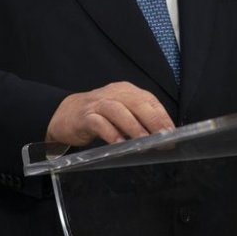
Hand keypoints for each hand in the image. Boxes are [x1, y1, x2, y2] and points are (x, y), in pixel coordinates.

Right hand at [46, 81, 174, 146]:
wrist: (64, 113)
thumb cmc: (99, 115)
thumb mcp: (121, 113)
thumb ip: (139, 120)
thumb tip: (162, 136)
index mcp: (127, 91)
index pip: (149, 100)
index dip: (162, 116)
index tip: (171, 132)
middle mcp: (114, 93)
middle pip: (136, 102)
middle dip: (152, 120)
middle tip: (163, 137)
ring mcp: (98, 104)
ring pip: (118, 110)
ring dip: (133, 126)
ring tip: (144, 141)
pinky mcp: (84, 117)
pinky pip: (99, 123)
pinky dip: (110, 133)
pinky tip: (119, 144)